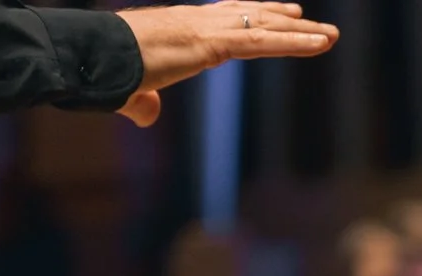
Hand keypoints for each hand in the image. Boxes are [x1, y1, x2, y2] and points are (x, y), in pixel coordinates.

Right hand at [115, 3, 339, 126]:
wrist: (89, 57)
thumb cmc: (103, 72)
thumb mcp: (130, 91)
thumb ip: (143, 104)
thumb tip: (148, 115)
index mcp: (180, 29)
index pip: (226, 18)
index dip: (253, 15)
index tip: (279, 15)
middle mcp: (197, 22)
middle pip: (251, 17)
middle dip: (284, 21)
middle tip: (316, 26)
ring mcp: (205, 29)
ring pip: (263, 27)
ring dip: (301, 32)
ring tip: (332, 36)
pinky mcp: (211, 43)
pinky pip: (261, 42)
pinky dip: (294, 42)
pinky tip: (320, 43)